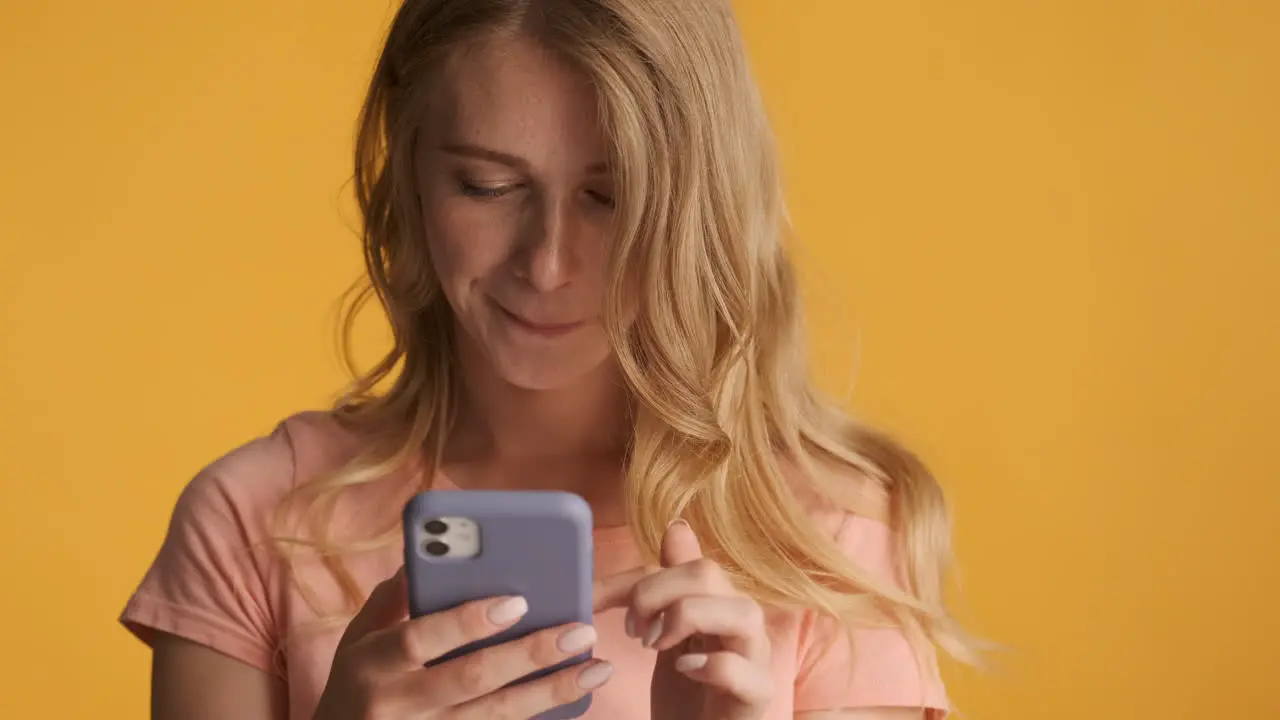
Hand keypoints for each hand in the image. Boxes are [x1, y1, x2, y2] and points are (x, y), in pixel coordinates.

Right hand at [312, 566, 643, 719]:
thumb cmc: (357, 683)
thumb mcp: (358, 638)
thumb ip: (393, 598)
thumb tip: (429, 552)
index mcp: (373, 663)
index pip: (422, 636)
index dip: (469, 620)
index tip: (518, 601)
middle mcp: (397, 704)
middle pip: (471, 678)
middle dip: (530, 654)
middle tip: (581, 631)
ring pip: (495, 715)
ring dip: (551, 691)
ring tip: (596, 666)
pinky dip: (537, 715)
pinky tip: (574, 695)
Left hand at [626, 521, 773, 719]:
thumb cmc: (686, 694)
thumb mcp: (667, 636)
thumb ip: (668, 586)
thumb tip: (677, 528)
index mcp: (720, 601)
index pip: (684, 562)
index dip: (635, 577)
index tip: (593, 600)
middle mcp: (743, 622)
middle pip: (709, 574)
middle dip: (656, 592)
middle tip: (633, 629)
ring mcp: (756, 658)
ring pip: (741, 612)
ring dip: (686, 620)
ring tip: (657, 646)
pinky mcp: (757, 695)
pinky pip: (745, 669)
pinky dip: (711, 664)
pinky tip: (685, 668)